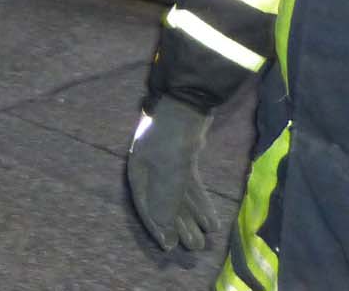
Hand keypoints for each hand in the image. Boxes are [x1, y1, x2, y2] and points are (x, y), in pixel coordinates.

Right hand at [126, 95, 218, 250]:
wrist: (187, 103)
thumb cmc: (172, 137)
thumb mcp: (169, 171)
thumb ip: (166, 200)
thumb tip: (164, 228)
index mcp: (139, 170)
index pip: (145, 204)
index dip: (157, 226)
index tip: (169, 245)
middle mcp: (150, 169)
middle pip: (164, 202)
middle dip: (178, 225)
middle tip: (193, 245)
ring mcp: (167, 163)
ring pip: (179, 196)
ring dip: (191, 216)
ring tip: (204, 236)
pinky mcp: (184, 159)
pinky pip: (190, 187)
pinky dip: (199, 202)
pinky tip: (210, 218)